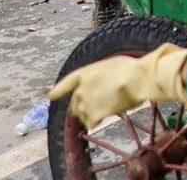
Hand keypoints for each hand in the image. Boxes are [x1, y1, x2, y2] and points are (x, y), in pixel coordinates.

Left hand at [50, 45, 186, 125]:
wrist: (137, 79)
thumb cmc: (131, 68)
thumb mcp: (111, 65)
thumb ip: (99, 76)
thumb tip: (103, 84)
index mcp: (83, 73)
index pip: (65, 83)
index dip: (56, 90)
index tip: (50, 95)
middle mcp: (80, 89)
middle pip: (75, 104)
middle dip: (83, 106)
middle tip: (99, 104)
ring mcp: (85, 103)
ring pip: (83, 115)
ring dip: (92, 114)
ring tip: (109, 106)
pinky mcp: (93, 115)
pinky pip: (92, 123)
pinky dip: (99, 121)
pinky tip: (109, 113)